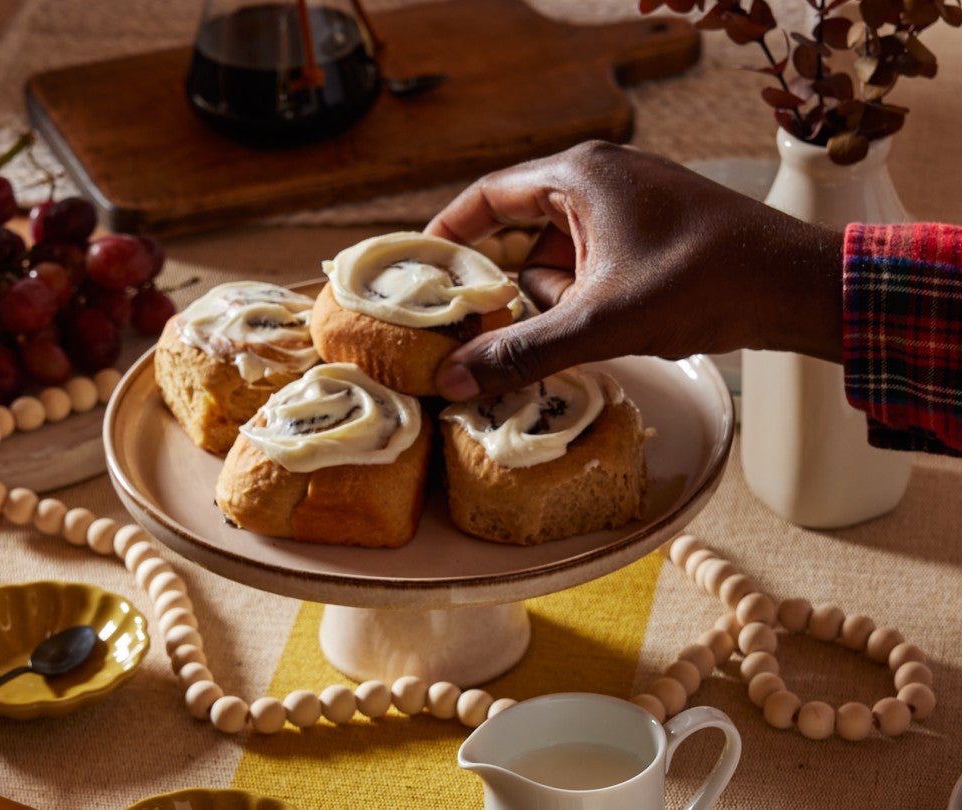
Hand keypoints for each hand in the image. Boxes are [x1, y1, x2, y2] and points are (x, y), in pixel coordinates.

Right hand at [425, 141, 843, 400]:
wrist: (797, 287)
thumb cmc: (704, 283)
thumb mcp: (600, 323)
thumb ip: (522, 350)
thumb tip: (453, 379)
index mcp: (578, 175)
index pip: (487, 197)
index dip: (448, 236)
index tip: (420, 273)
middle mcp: (598, 178)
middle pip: (520, 234)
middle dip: (513, 287)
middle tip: (487, 330)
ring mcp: (627, 204)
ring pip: (558, 259)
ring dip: (558, 301)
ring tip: (581, 334)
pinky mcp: (649, 233)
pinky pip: (592, 266)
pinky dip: (587, 300)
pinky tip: (607, 330)